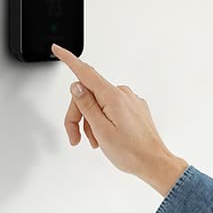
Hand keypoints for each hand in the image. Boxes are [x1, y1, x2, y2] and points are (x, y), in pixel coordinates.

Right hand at [50, 43, 188, 196]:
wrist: (154, 163)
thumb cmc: (131, 151)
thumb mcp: (101, 129)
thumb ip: (86, 105)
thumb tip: (76, 85)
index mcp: (113, 96)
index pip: (86, 73)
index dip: (69, 60)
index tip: (58, 49)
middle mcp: (123, 93)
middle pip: (88, 95)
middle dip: (77, 115)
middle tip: (75, 137)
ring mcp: (130, 100)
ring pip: (98, 104)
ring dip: (90, 122)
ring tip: (95, 141)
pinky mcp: (134, 108)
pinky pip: (110, 109)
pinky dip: (102, 121)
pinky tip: (104, 137)